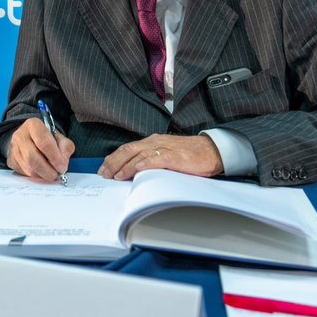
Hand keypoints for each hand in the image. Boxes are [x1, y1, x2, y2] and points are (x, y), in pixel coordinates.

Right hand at [6, 118, 74, 182]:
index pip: (43, 142)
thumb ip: (65, 146)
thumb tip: (63, 161)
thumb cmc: (46, 138)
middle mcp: (20, 136)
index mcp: (33, 125)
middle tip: (57, 174)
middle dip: (48, 170)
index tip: (62, 167)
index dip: (55, 157)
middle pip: (33, 158)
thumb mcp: (59, 137)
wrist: (29, 138)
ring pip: (28, 168)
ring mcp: (13, 149)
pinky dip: (36, 176)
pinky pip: (24, 173)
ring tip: (52, 174)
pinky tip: (42, 173)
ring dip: (43, 175)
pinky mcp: (11, 161)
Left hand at [98, 134, 223, 180]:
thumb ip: (152, 160)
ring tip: (116, 175)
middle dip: (114, 162)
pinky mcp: (175, 156)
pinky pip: (157, 158)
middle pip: (129, 150)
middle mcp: (156, 142)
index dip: (114, 158)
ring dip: (126, 165)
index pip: (128, 148)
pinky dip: (146, 163)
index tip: (104, 168)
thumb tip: (135, 172)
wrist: (212, 151)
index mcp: (153, 142)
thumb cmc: (191, 155)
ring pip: (140, 154)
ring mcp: (165, 148)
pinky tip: (138, 168)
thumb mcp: (167, 154)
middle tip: (104, 174)